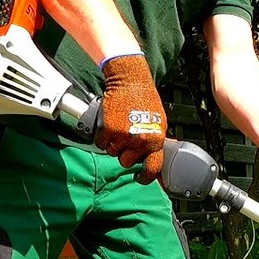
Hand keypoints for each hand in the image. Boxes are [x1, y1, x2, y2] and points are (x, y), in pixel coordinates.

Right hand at [97, 54, 165, 184]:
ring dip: (112, 142)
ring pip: (112, 152)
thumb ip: (154, 140)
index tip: (138, 177)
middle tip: (124, 137)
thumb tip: (151, 156)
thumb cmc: (145, 99)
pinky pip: (100, 143)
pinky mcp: (108, 129)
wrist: (130, 81)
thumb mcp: (158, 122)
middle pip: (126, 161)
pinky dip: (101, 136)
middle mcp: (140, 141)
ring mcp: (124, 136)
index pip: (152, 168)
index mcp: (156, 140)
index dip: (145, 177)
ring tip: (117, 126)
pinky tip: (107, 125)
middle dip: (123, 152)